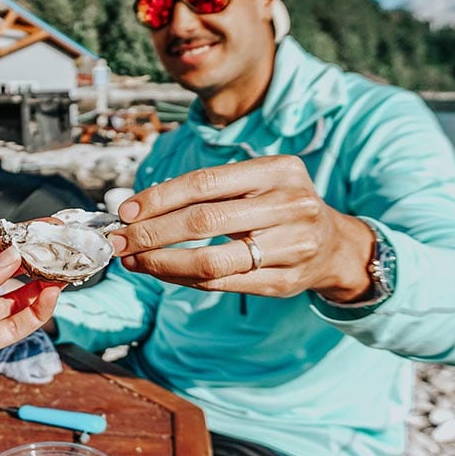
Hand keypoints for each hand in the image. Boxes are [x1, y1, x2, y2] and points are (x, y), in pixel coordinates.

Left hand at [0, 229, 62, 430]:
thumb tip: (12, 256)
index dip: (15, 237)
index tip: (45, 228)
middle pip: (1, 271)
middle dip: (32, 260)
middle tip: (64, 249)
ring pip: (9, 299)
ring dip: (37, 285)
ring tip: (64, 272)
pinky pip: (7, 327)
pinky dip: (30, 314)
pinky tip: (47, 298)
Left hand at [108, 156, 373, 300]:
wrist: (335, 244)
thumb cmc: (279, 205)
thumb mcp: (258, 181)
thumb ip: (210, 190)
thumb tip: (139, 209)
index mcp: (278, 171)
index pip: (205, 182)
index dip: (160, 198)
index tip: (126, 212)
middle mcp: (289, 206)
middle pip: (204, 222)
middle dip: (152, 233)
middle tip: (119, 241)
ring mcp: (291, 247)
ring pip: (211, 261)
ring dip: (162, 263)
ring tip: (134, 260)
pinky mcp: (284, 282)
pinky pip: (222, 285)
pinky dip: (183, 280)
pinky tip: (161, 273)